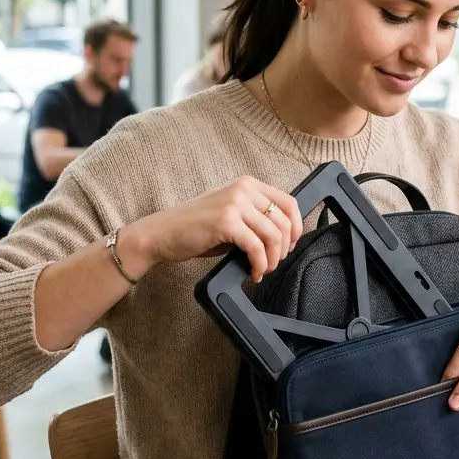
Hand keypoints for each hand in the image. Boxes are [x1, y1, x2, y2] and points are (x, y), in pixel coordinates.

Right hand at [123, 176, 302, 282]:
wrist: (163, 233)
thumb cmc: (196, 228)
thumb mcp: (231, 215)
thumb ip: (255, 219)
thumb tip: (284, 238)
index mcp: (248, 184)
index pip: (289, 203)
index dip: (296, 227)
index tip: (290, 246)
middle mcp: (244, 189)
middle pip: (284, 221)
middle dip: (284, 248)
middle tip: (273, 263)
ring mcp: (235, 204)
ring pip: (273, 235)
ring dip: (272, 259)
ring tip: (262, 270)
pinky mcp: (226, 222)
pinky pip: (256, 248)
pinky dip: (259, 265)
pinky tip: (253, 273)